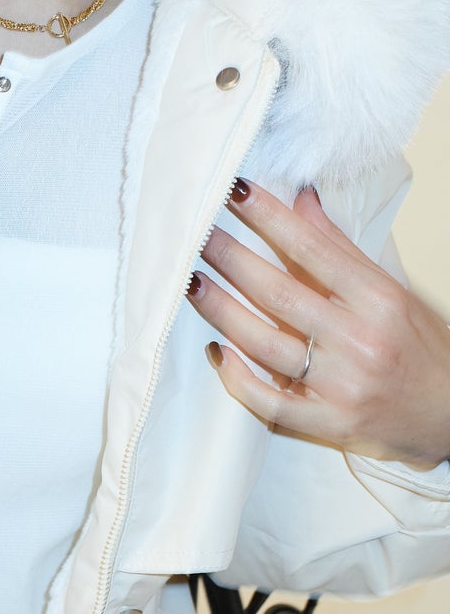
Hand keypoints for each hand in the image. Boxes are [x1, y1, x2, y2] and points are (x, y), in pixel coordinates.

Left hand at [186, 178, 449, 471]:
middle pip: (279, 293)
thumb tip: (301, 199)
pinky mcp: (329, 422)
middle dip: (230, 259)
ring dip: (221, 310)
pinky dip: (238, 378)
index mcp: (378, 300)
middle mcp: (360, 340)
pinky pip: (270, 402)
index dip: (268, 217)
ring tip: (191, 283)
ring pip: (265, 344)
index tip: (233, 192)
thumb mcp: (391, 291)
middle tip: (195, 233)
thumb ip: (341, 248)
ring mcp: (342, 385)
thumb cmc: (422, 349)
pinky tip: (216, 351)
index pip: (312, 249)